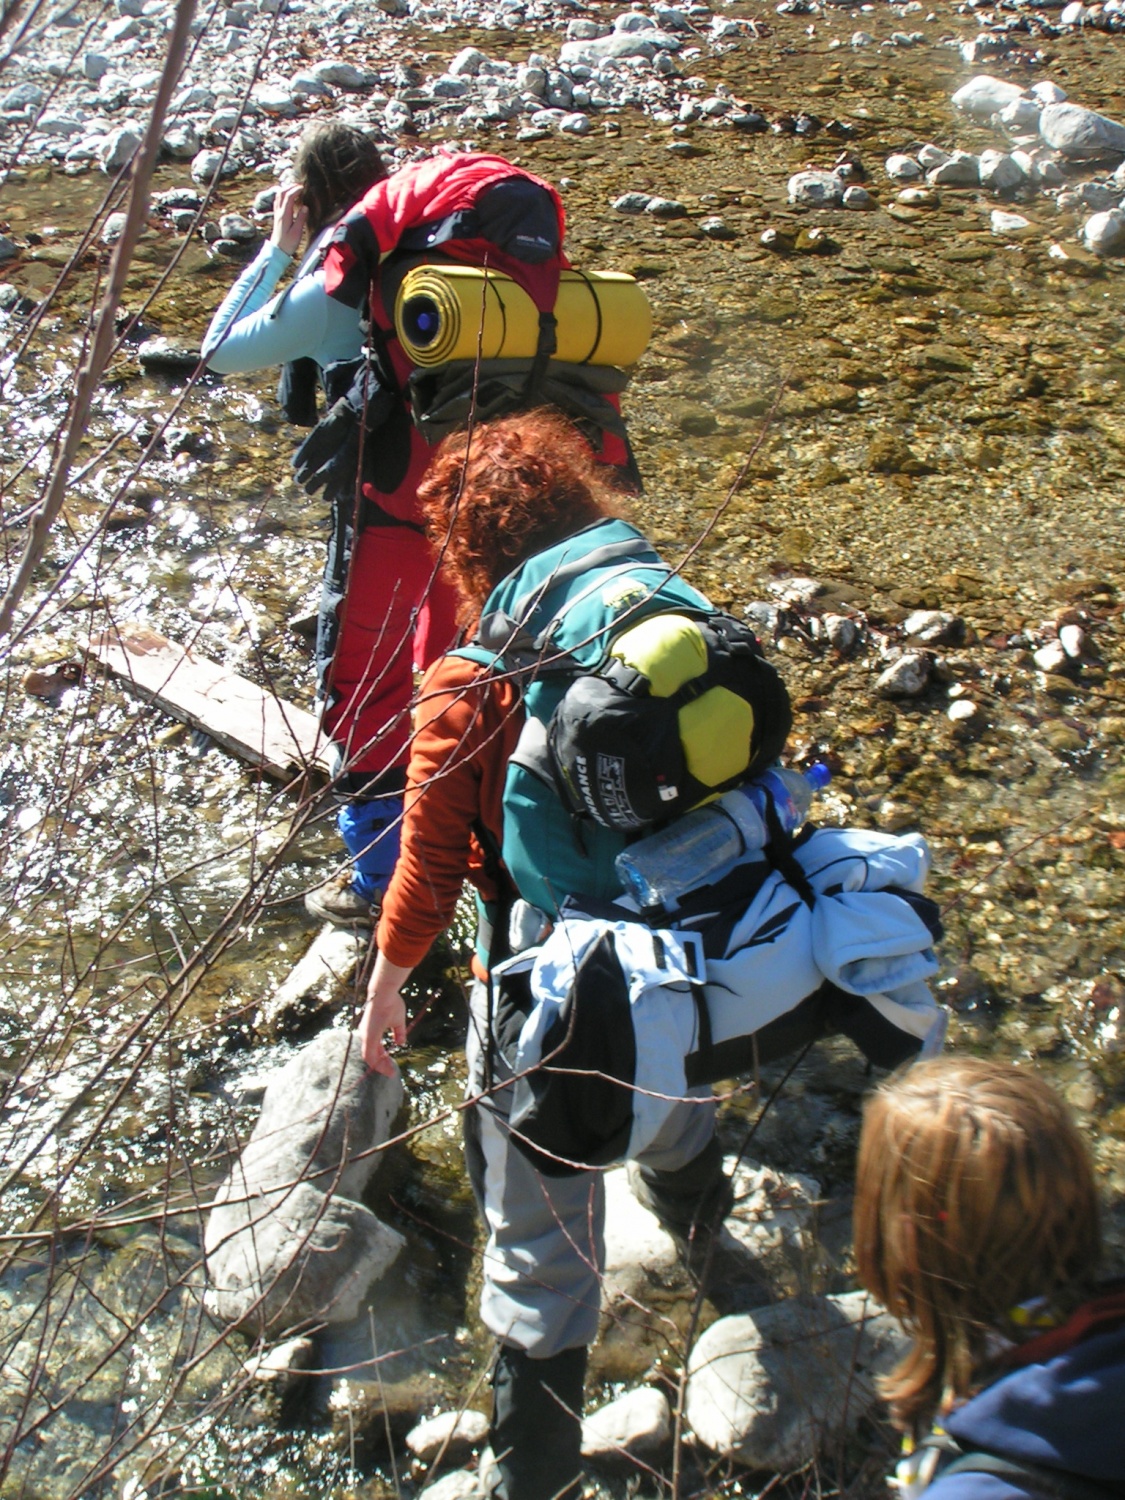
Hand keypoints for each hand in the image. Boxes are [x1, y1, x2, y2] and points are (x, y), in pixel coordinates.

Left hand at [270, 182, 307, 256]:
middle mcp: (279, 212)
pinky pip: (278, 201)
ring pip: (278, 196)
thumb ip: (301, 219)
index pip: (289, 197)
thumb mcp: (297, 232)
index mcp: (284, 215)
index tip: (303, 188)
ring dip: (285, 189)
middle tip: (299, 186)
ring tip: (294, 188)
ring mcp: (277, 214)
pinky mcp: (277, 216)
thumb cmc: (288, 243)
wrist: (278, 250)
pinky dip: (282, 195)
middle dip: (290, 187)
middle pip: (282, 193)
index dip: (296, 190)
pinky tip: (287, 196)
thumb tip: (305, 207)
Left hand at [358, 954, 411, 1074]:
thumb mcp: (397, 1021)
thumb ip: (398, 1032)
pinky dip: (377, 1064)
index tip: (392, 1064)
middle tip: (392, 1072)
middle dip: (382, 1065)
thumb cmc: (391, 1002)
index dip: (383, 1057)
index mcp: (371, 1031)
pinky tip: (386, 1068)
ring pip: (370, 1058)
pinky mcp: (368, 1037)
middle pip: (372, 1055)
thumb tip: (401, 1043)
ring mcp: (366, 1036)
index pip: (376, 1049)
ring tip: (390, 1072)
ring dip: (380, 1066)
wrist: (384, 992)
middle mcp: (366, 1034)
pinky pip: (370, 1056)